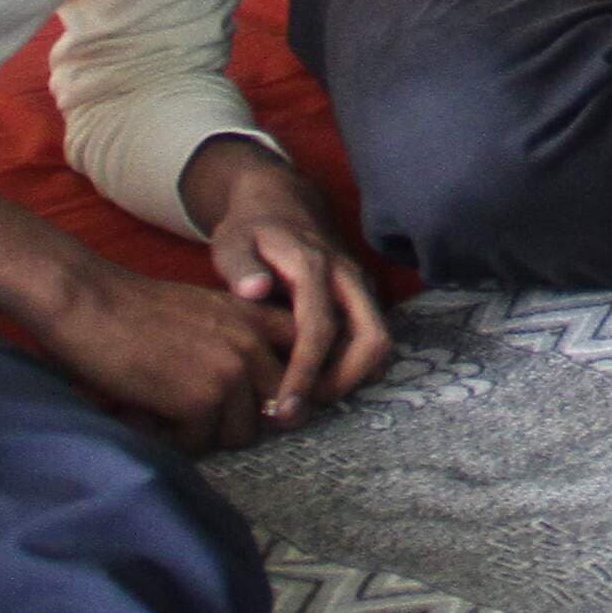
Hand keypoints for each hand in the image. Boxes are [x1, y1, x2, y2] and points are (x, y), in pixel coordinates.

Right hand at [36, 259, 293, 453]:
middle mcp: (253, 343)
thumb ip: (242, 342)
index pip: (307, 363)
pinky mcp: (202, 399)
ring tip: (168, 411)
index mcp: (258, 318)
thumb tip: (269, 400)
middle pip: (278, 410)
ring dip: (204, 432)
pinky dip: (172, 438)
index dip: (295, 391)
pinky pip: (200, 443)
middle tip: (198, 413)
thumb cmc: (138, 312)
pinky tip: (147, 414)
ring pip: (240, 434)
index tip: (273, 405)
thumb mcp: (209, 311)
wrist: (89, 303)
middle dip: (241, 420)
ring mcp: (231, 371)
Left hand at [184, 139, 395, 422]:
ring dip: (351, 379)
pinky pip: (371, 340)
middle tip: (299, 409)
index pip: (320, 328)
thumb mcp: (233, 241)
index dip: (305, 372)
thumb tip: (256, 290)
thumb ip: (241, 265)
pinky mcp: (363, 299)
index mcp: (316, 266)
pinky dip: (353, 367)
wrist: (281, 202)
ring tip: (305, 399)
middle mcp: (349, 278)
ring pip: (378, 343)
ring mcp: (361, 288)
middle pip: (372, 340)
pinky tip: (316, 381)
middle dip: (343, 383)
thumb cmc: (251, 229)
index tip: (284, 406)